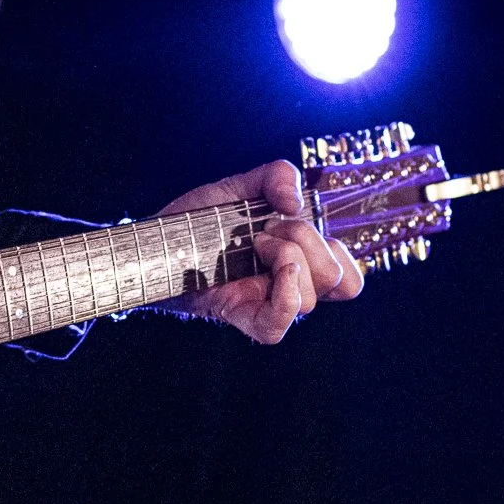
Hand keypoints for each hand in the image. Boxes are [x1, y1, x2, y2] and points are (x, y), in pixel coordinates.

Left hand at [158, 160, 362, 342]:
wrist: (155, 240)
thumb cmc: (196, 221)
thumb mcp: (240, 186)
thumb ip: (276, 176)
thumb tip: (295, 202)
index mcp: (297, 263)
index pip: (348, 280)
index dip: (343, 256)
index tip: (307, 226)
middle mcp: (286, 287)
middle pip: (335, 279)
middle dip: (308, 240)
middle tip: (267, 227)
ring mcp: (264, 303)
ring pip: (310, 298)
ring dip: (288, 255)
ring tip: (255, 241)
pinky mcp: (239, 315)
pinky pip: (276, 328)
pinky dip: (286, 299)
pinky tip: (275, 271)